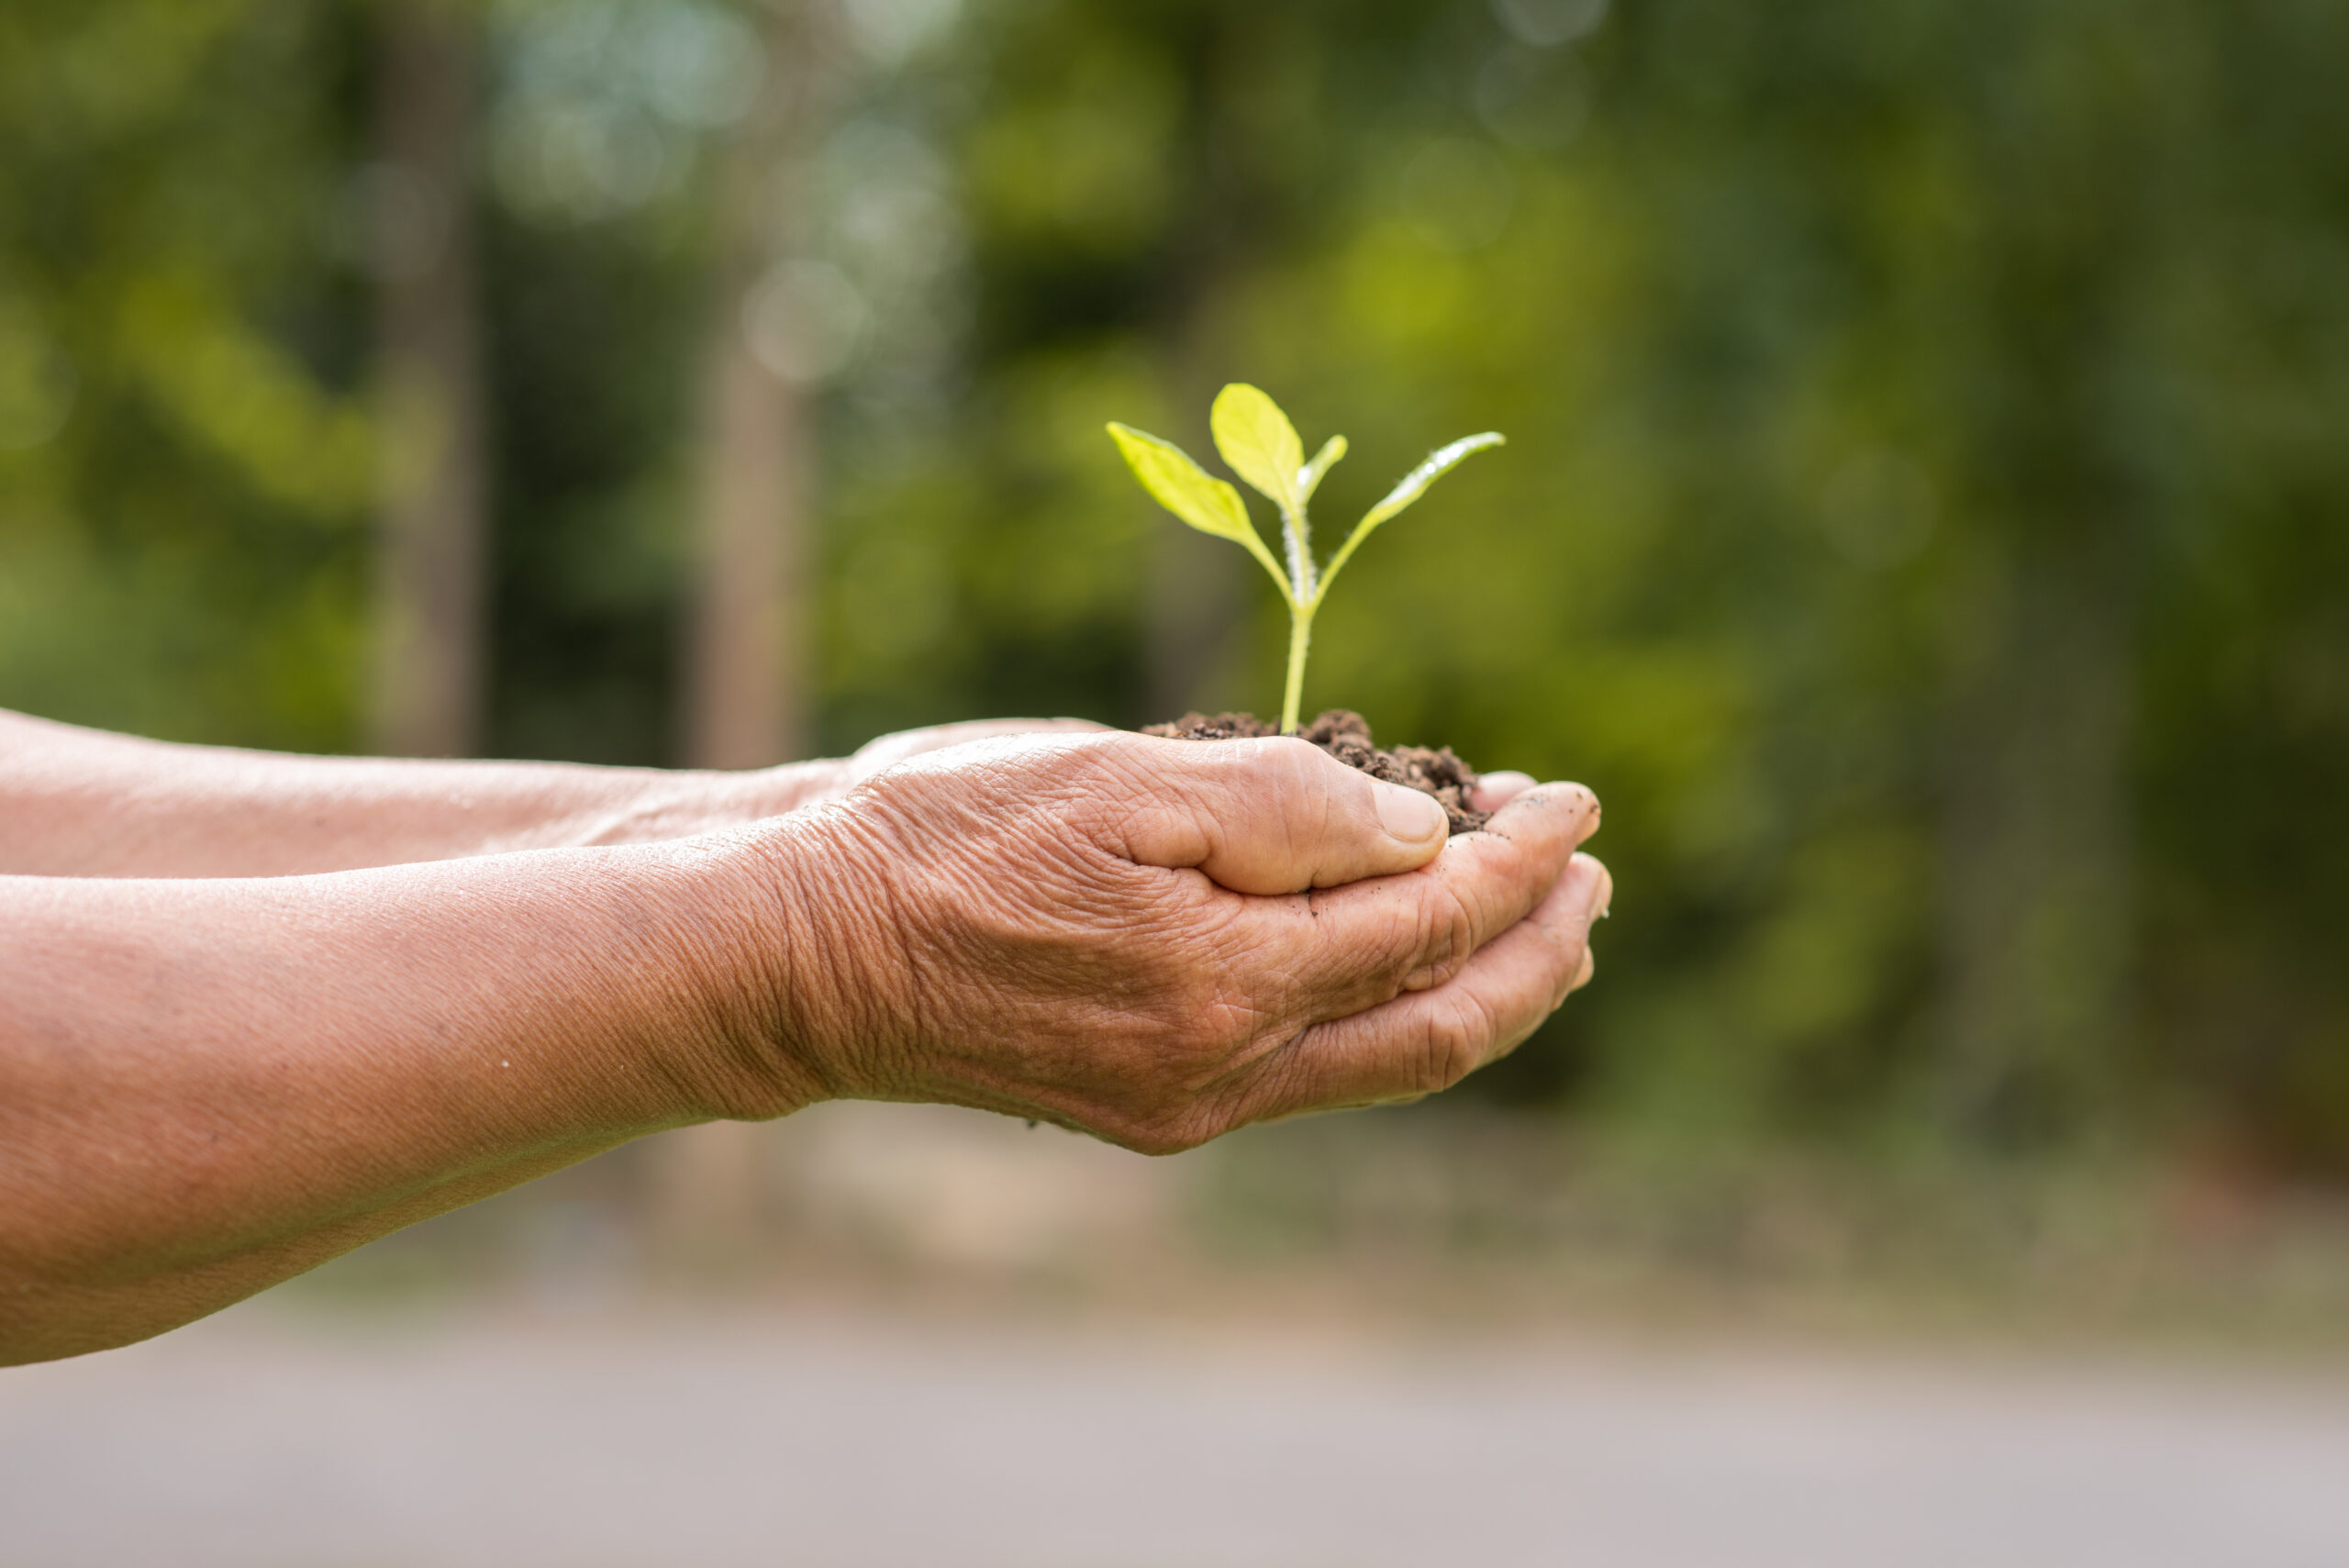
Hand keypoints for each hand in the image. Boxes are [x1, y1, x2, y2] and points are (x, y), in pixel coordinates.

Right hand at [740, 731, 1606, 1152]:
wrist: (804, 952)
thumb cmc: (939, 836)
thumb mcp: (1113, 777)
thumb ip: (1282, 805)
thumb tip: (1427, 835)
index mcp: (1226, 980)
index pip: (1432, 918)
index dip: (1521, 859)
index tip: (1575, 801)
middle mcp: (1225, 1069)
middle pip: (1442, 1025)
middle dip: (1539, 949)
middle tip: (1592, 874)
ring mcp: (1191, 1102)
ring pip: (1388, 1062)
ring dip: (1479, 989)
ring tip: (1538, 922)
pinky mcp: (1156, 1108)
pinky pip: (1317, 1069)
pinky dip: (1388, 1007)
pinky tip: (1400, 954)